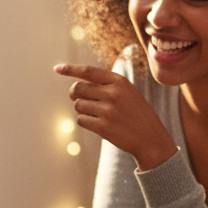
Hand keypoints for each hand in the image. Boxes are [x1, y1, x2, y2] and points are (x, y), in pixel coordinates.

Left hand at [54, 64, 176, 170]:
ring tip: (98, 114)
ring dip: (82, 110)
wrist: (150, 138)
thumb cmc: (136, 113)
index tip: (57, 69)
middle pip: (77, 88)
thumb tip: (76, 83)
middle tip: (78, 98)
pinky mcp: (103, 127)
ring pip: (78, 105)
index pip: (88, 71)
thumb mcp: (127, 92)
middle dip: (74, 94)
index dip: (70, 69)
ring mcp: (108, 110)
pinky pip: (81, 120)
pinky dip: (85, 121)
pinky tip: (99, 124)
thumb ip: (106, 84)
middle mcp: (113, 93)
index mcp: (119, 81)